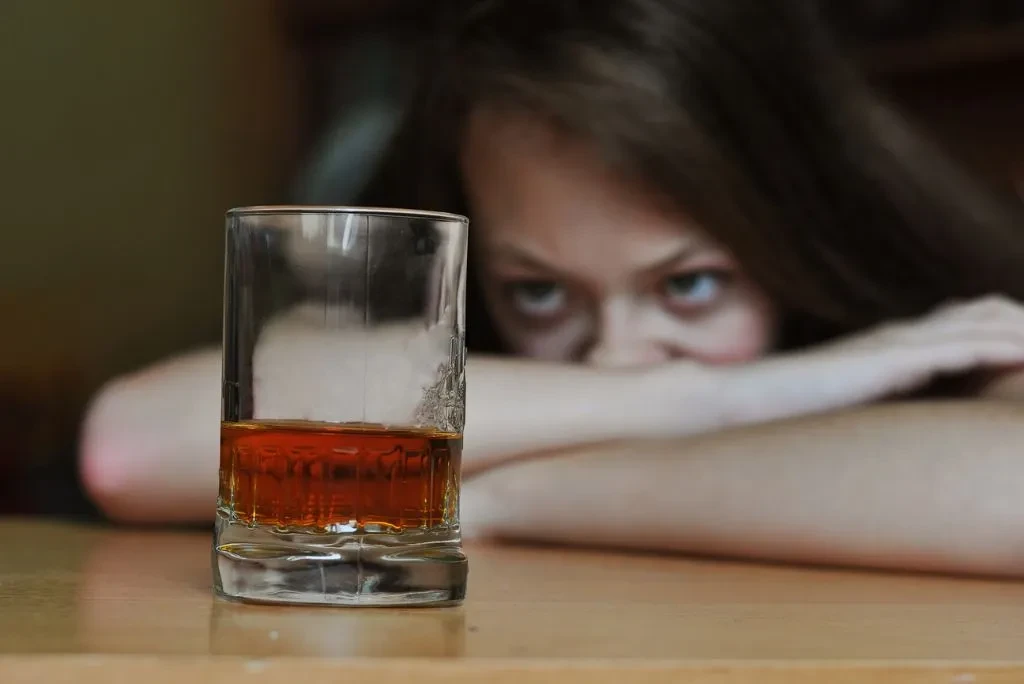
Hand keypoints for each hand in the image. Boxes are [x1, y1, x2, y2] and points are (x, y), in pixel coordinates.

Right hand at [717, 295, 1023, 425]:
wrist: (737, 402)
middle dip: (1023, 322)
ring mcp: (892, 345)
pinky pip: (959, 349)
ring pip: (980, 324)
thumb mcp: (841, 404)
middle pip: (983, 310)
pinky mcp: (886, 362)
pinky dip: (999, 349)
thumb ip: (872, 400)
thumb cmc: (781, 412)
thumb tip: (895, 427)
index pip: (962, 318)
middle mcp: (897, 336)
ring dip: (1022, 332)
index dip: (1005, 326)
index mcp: (888, 346)